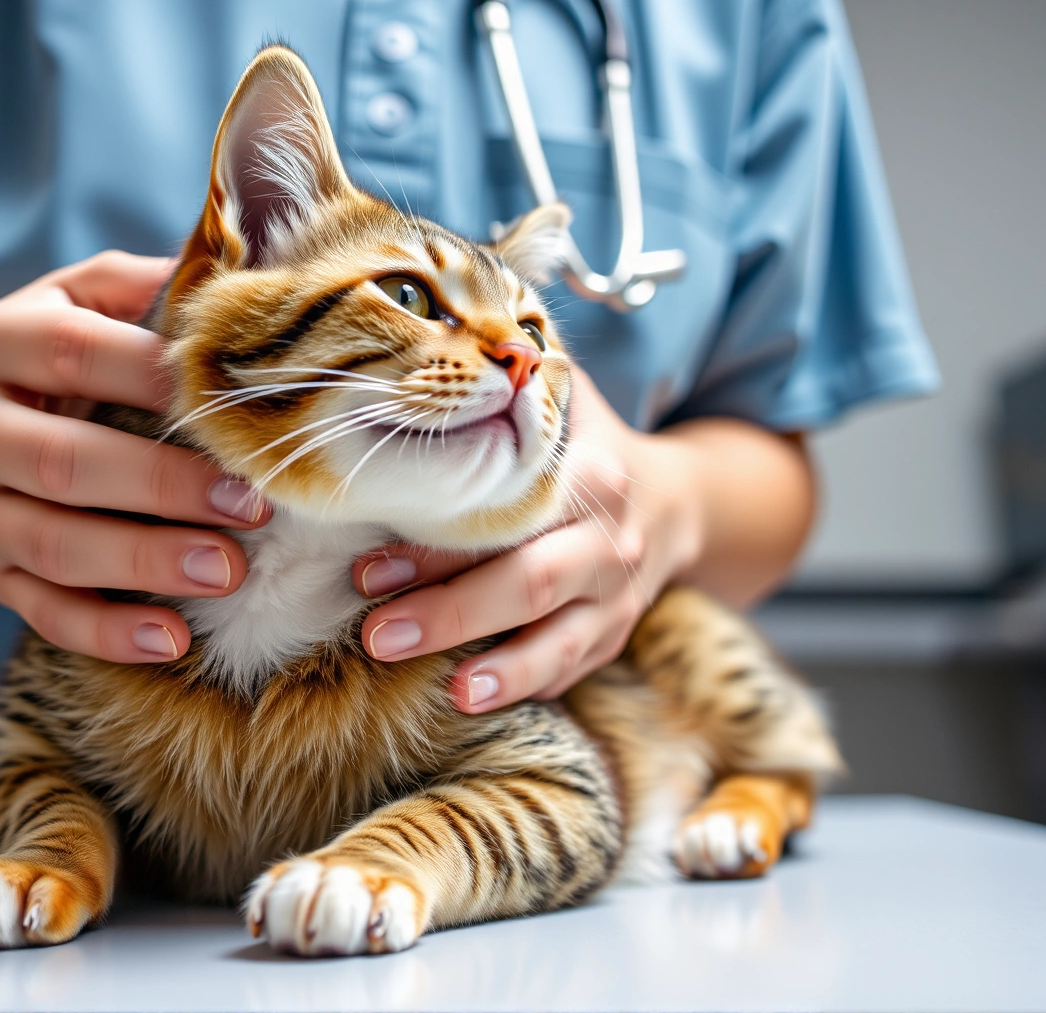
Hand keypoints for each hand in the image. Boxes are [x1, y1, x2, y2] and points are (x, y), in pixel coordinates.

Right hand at [0, 251, 271, 662]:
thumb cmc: (61, 352)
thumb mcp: (87, 298)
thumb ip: (150, 287)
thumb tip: (244, 286)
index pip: (74, 353)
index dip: (156, 377)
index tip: (238, 406)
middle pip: (65, 462)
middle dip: (164, 487)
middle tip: (252, 506)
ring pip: (53, 545)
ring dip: (145, 561)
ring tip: (228, 570)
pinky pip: (43, 611)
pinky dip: (108, 632)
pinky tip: (173, 640)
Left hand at [349, 370, 706, 712]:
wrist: (678, 502)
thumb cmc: (588, 443)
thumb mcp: (564, 398)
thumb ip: (510, 379)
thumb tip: (419, 345)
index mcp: (591, 477)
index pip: (510, 515)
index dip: (439, 544)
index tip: (367, 568)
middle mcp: (610, 542)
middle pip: (531, 583)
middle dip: (452, 613)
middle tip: (378, 635)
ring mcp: (618, 599)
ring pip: (561, 644)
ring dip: (504, 673)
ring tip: (452, 693)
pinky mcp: (614, 638)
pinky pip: (573, 671)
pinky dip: (529, 688)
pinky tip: (478, 700)